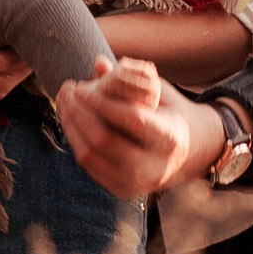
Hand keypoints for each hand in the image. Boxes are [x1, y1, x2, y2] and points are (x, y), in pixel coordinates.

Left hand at [54, 58, 226, 200]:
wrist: (187, 154)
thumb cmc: (167, 113)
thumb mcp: (158, 92)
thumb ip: (131, 79)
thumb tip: (99, 63)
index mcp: (171, 137)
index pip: (132, 119)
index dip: (102, 102)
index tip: (81, 86)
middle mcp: (156, 166)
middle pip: (104, 140)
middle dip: (79, 112)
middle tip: (68, 90)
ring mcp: (138, 183)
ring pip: (90, 155)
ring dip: (70, 125)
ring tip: (65, 101)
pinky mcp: (121, 190)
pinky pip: (88, 165)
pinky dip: (74, 139)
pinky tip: (70, 119)